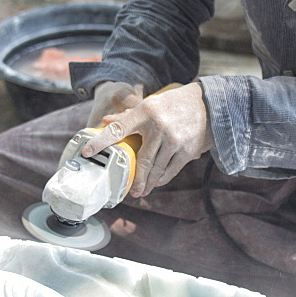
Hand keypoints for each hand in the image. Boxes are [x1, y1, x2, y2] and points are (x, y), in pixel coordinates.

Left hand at [81, 81, 213, 196]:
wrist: (208, 105)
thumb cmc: (173, 104)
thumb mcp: (150, 105)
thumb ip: (127, 115)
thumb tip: (105, 121)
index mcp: (145, 112)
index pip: (117, 129)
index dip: (100, 141)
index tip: (87, 152)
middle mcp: (158, 127)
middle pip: (141, 160)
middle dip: (134, 179)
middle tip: (128, 192)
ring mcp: (174, 140)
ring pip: (156, 169)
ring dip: (148, 183)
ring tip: (141, 192)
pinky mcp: (187, 150)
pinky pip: (171, 170)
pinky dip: (162, 179)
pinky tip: (156, 183)